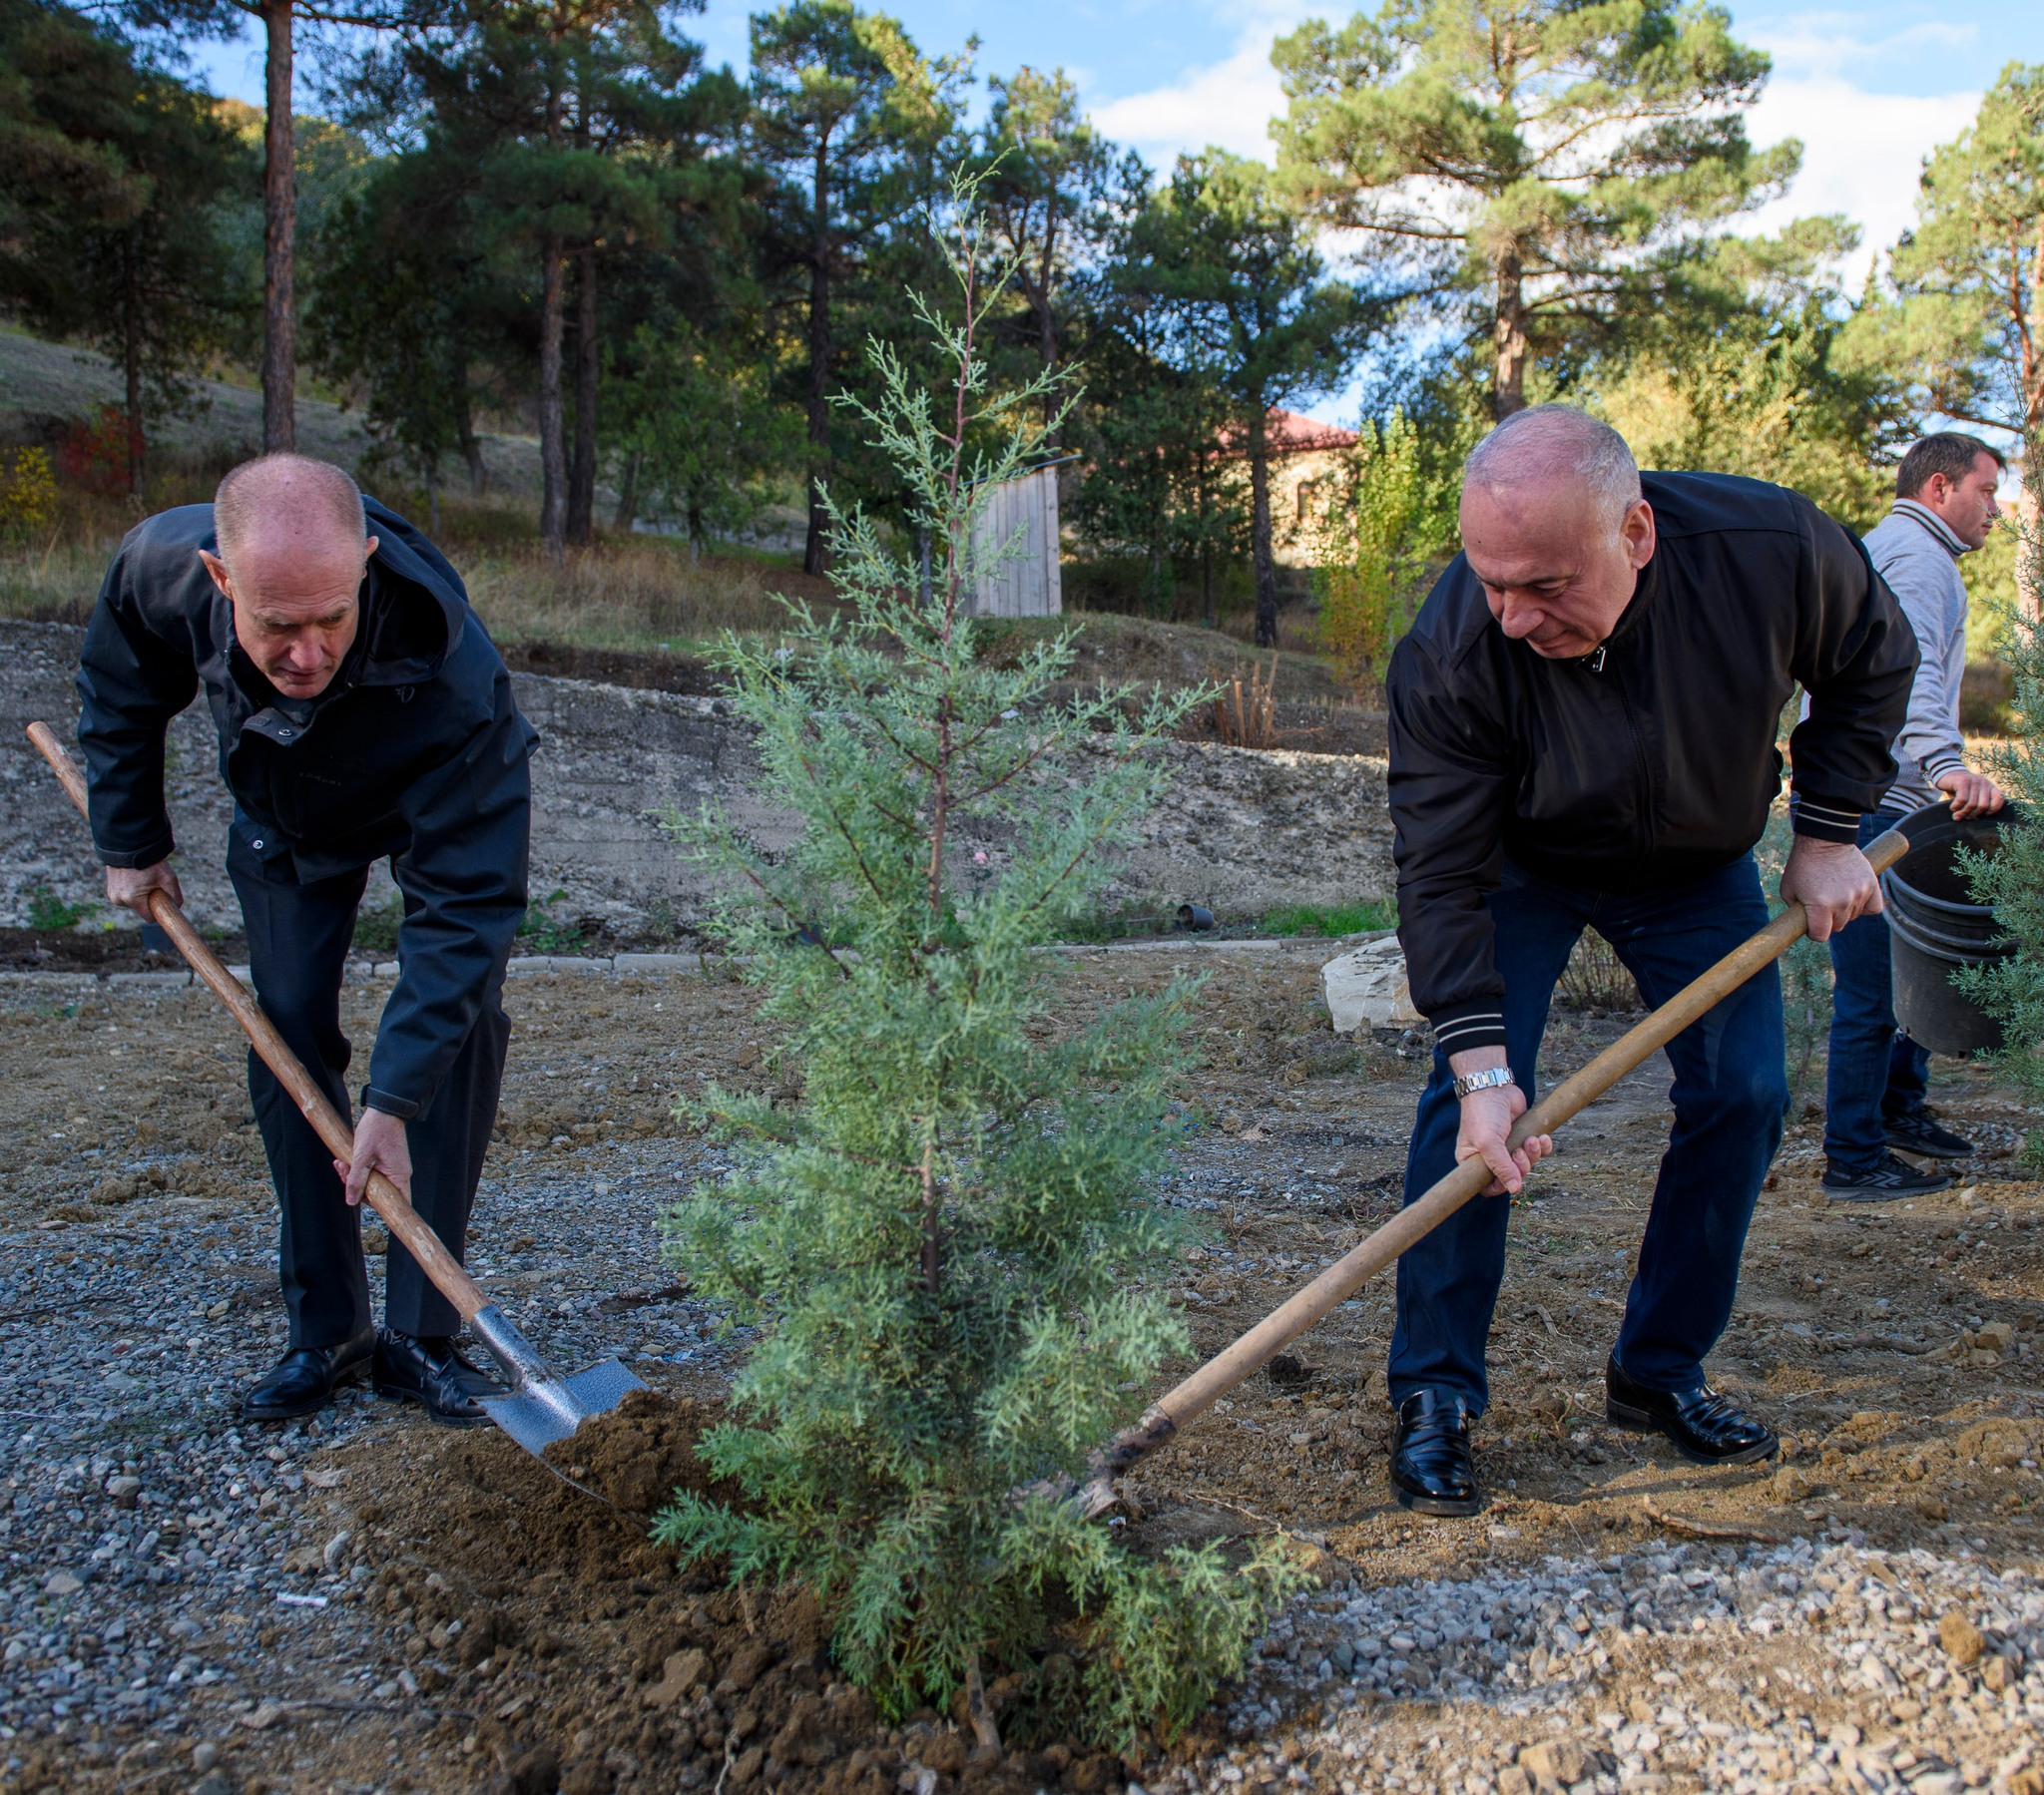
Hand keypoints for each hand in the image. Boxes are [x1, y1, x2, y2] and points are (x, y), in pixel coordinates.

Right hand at [105, 860, 182, 918]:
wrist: (130, 845)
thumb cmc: (150, 862)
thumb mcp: (169, 879)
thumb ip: (175, 897)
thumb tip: (176, 908)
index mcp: (132, 899)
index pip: (149, 918)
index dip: (158, 912)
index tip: (163, 904)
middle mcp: (119, 899)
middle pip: (141, 909)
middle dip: (148, 900)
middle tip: (152, 884)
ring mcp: (112, 894)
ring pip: (133, 902)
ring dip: (139, 895)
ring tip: (142, 879)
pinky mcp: (109, 889)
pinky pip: (125, 895)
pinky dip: (131, 890)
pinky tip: (134, 878)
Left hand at [335, 1106, 410, 1208]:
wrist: (384, 1109)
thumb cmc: (376, 1130)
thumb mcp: (361, 1156)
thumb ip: (356, 1180)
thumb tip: (351, 1201)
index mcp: (398, 1176)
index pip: (398, 1204)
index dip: (389, 1214)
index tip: (383, 1221)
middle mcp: (398, 1175)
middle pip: (378, 1194)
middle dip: (357, 1186)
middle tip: (343, 1170)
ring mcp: (392, 1169)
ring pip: (372, 1183)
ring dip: (354, 1176)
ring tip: (341, 1162)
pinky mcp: (386, 1163)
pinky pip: (372, 1174)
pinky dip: (358, 1169)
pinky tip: (345, 1161)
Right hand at [1449, 1050, 1551, 1195]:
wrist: (1493, 1086)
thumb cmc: (1483, 1113)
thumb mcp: (1488, 1143)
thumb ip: (1501, 1167)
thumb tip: (1514, 1189)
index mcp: (1474, 1162)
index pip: (1488, 1186)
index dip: (1502, 1185)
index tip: (1510, 1177)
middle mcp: (1491, 1157)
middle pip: (1512, 1176)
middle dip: (1521, 1166)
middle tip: (1520, 1152)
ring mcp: (1508, 1147)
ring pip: (1527, 1164)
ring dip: (1533, 1155)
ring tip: (1531, 1140)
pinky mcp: (1522, 1136)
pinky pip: (1538, 1151)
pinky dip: (1543, 1146)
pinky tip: (1541, 1137)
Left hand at [1780, 836, 1879, 941]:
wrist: (1823, 840)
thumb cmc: (1802, 865)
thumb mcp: (1788, 890)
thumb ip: (1797, 911)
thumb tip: (1804, 925)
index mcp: (1819, 906)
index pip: (1821, 936)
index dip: (1814, 932)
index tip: (1812, 924)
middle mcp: (1842, 902)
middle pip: (1838, 926)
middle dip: (1828, 920)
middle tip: (1822, 904)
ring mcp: (1859, 893)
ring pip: (1853, 917)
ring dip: (1845, 911)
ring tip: (1835, 894)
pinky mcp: (1871, 885)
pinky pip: (1874, 908)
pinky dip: (1866, 907)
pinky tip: (1855, 899)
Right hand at [1935, 768, 2004, 820]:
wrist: (1948, 773)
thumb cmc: (1961, 789)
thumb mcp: (1973, 794)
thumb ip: (1978, 803)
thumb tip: (1975, 819)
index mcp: (1990, 787)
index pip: (1999, 799)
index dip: (1992, 809)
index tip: (1982, 814)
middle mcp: (1984, 783)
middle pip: (1983, 805)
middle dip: (1973, 814)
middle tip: (1965, 817)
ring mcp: (1974, 781)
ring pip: (1971, 804)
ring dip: (1963, 812)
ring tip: (1957, 815)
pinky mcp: (1962, 781)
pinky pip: (1962, 799)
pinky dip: (1956, 806)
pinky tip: (1953, 808)